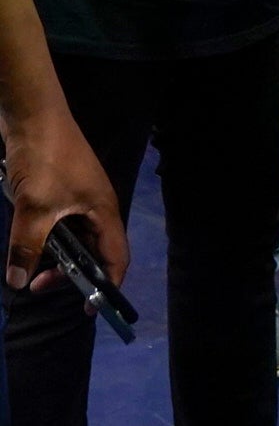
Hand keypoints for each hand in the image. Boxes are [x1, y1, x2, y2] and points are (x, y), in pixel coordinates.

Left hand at [3, 109, 125, 295]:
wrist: (33, 116)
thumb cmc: (45, 161)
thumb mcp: (33, 209)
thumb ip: (26, 247)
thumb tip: (16, 283)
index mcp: (103, 212)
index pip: (116, 257)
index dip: (108, 286)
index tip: (88, 309)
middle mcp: (97, 208)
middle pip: (94, 251)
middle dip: (71, 273)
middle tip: (38, 284)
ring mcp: (79, 198)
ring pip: (73, 238)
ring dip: (54, 255)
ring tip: (27, 265)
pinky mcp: (63, 189)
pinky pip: (60, 223)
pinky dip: (45, 238)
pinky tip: (25, 239)